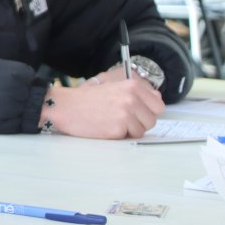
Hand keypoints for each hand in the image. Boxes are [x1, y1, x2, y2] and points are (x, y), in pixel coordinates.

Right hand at [43, 78, 163, 139]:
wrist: (65, 107)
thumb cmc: (87, 99)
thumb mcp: (113, 87)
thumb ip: (136, 93)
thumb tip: (156, 102)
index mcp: (132, 86)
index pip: (158, 105)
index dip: (148, 111)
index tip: (138, 112)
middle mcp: (131, 99)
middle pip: (152, 120)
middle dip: (139, 122)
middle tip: (121, 118)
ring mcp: (125, 114)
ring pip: (142, 131)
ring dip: (129, 130)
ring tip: (111, 122)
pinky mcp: (118, 129)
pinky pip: (129, 137)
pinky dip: (119, 135)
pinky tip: (106, 127)